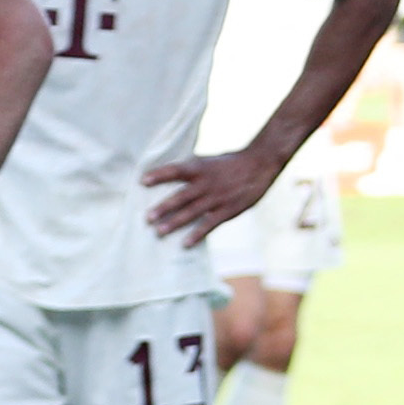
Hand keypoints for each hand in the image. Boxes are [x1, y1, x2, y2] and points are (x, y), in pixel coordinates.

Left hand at [143, 145, 281, 241]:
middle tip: (147, 218)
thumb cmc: (232, 162)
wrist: (260, 163)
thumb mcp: (210, 160)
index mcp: (200, 167)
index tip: (142, 181)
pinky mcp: (227, 210)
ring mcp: (217, 198)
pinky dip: (197, 234)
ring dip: (174, 223)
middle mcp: (206, 183)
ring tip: (159, 232)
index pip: (175, 170)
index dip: (159, 175)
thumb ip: (192, 169)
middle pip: (181, 196)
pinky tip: (185, 243)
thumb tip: (172, 174)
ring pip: (192, 212)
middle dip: (163, 208)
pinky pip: (209, 224)